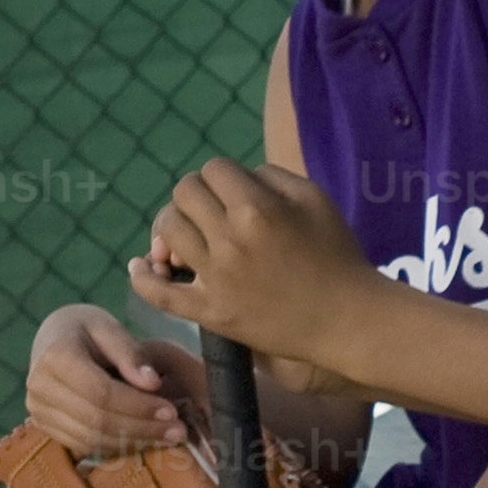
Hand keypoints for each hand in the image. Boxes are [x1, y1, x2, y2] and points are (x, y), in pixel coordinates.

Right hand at [27, 304, 203, 452]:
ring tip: (167, 436)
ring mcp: (38, 410)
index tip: (171, 410)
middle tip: (178, 430)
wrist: (53, 340)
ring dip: (132, 442)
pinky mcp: (44, 426)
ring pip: (90, 438)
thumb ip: (131, 354)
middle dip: (141, 428)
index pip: (100, 392)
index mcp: (55, 356)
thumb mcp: (108, 328)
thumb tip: (153, 383)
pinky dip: (116, 446)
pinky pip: (83, 445)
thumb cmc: (86, 329)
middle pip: (96, 420)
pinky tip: (144, 439)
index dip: (138, 405)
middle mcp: (40, 387)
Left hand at [132, 161, 372, 359]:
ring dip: (174, 226)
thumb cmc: (336, 254)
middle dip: (197, 195)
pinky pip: (158, 293)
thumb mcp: (313, 198)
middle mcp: (230, 239)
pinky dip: (143, 277)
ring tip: (190, 236)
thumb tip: (234, 178)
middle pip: (184, 193)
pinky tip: (143, 266)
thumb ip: (270, 176)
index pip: (213, 168)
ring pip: (168, 231)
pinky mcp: (210, 312)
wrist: (345, 318)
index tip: (235, 191)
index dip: (223, 175)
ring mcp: (216, 278)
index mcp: (257, 208)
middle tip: (213, 211)